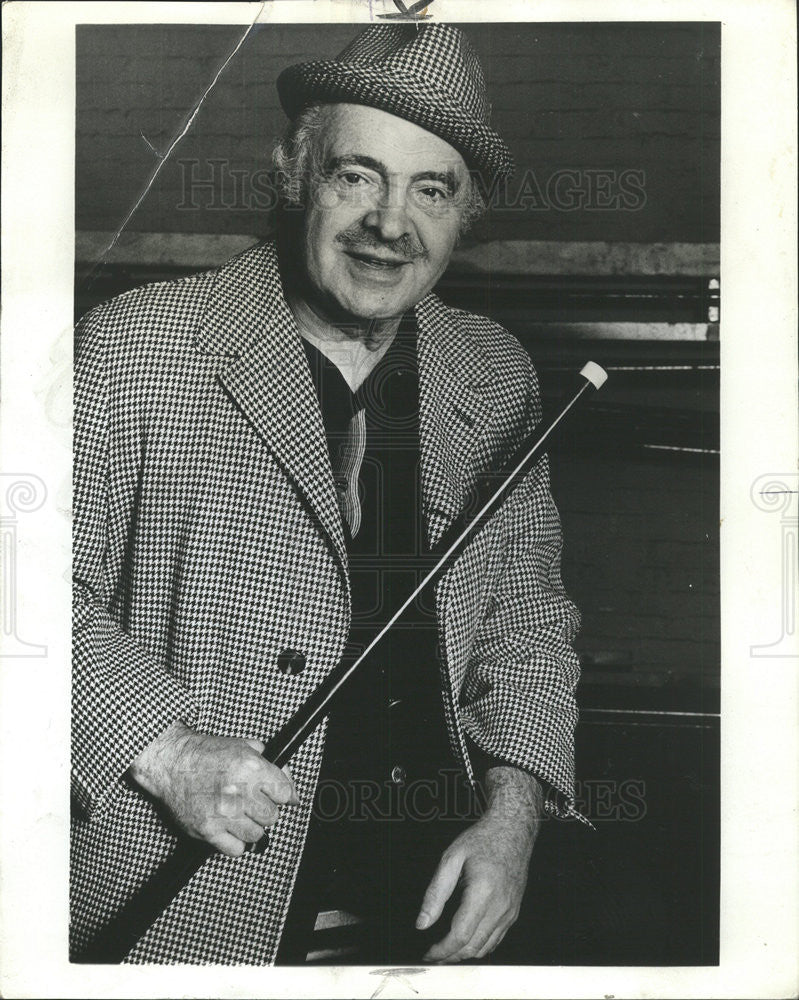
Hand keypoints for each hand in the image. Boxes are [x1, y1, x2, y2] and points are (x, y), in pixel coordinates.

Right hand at [129, 720, 299, 856]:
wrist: (171, 762)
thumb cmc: (207, 753)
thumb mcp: (244, 747)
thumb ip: (273, 765)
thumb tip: (292, 793)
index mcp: (251, 768)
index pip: (285, 793)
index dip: (280, 794)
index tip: (273, 795)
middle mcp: (239, 791)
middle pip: (272, 817)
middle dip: (264, 810)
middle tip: (252, 803)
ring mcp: (223, 813)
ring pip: (257, 835)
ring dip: (250, 826)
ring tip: (239, 814)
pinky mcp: (208, 831)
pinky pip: (237, 849)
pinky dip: (236, 842)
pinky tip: (229, 827)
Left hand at [416, 767, 541, 962]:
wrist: (513, 830)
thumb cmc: (482, 839)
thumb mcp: (452, 858)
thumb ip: (435, 893)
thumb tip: (422, 923)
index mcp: (483, 892)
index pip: (460, 935)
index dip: (441, 950)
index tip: (428, 954)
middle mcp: (500, 906)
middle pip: (473, 947)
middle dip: (450, 957)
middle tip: (433, 956)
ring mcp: (510, 911)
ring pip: (486, 947)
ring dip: (464, 955)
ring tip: (446, 952)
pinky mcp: (514, 912)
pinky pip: (497, 939)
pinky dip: (480, 947)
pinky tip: (466, 942)